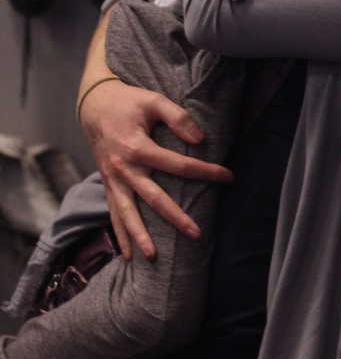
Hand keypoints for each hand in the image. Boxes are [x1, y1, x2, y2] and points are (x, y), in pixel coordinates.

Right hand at [80, 78, 232, 260]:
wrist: (94, 105)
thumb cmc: (128, 102)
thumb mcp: (153, 101)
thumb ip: (177, 117)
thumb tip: (200, 139)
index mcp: (137, 147)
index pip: (178, 165)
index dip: (205, 171)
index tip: (229, 177)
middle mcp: (123, 168)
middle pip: (153, 198)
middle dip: (175, 217)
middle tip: (196, 233)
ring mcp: (113, 179)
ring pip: (127, 213)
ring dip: (139, 236)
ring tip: (153, 257)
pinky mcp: (109, 184)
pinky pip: (114, 213)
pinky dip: (120, 234)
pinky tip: (128, 255)